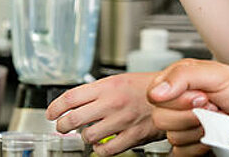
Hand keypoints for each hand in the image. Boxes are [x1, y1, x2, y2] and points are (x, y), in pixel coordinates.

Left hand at [46, 73, 208, 155]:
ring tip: (87, 134)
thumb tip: (79, 99)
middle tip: (62, 126)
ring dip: (84, 137)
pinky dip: (100, 150)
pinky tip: (101, 145)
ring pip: (88, 136)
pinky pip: (106, 150)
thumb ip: (101, 90)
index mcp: (108, 86)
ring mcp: (121, 121)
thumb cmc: (150, 86)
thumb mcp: (122, 79)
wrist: (177, 94)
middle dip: (63, 125)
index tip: (51, 112)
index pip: (71, 97)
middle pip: (73, 119)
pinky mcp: (131, 136)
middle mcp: (111, 103)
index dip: (56, 107)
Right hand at [148, 60, 228, 156]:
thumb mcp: (216, 72)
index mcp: (180, 82)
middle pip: (161, 118)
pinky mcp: (194, 145)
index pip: (155, 95)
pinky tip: (213, 135)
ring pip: (172, 137)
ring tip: (218, 118)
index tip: (201, 96)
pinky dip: (198, 147)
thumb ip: (183, 76)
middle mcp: (180, 103)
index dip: (178, 100)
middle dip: (191, 115)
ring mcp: (187, 126)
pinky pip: (180, 153)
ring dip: (198, 130)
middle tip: (212, 107)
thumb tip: (156, 91)